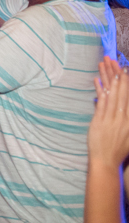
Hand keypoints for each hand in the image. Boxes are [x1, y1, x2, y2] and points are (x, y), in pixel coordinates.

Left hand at [89, 56, 128, 171]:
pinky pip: (101, 102)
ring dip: (108, 77)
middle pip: (122, 91)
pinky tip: (97, 80)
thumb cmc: (117, 149)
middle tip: (115, 60)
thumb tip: (106, 100)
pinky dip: (99, 90)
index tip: (125, 68)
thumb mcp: (127, 134)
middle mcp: (124, 117)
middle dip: (119, 75)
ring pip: (111, 94)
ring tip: (106, 64)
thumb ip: (124, 117)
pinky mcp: (100, 121)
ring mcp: (112, 118)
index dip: (128, 81)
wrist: (107, 161)